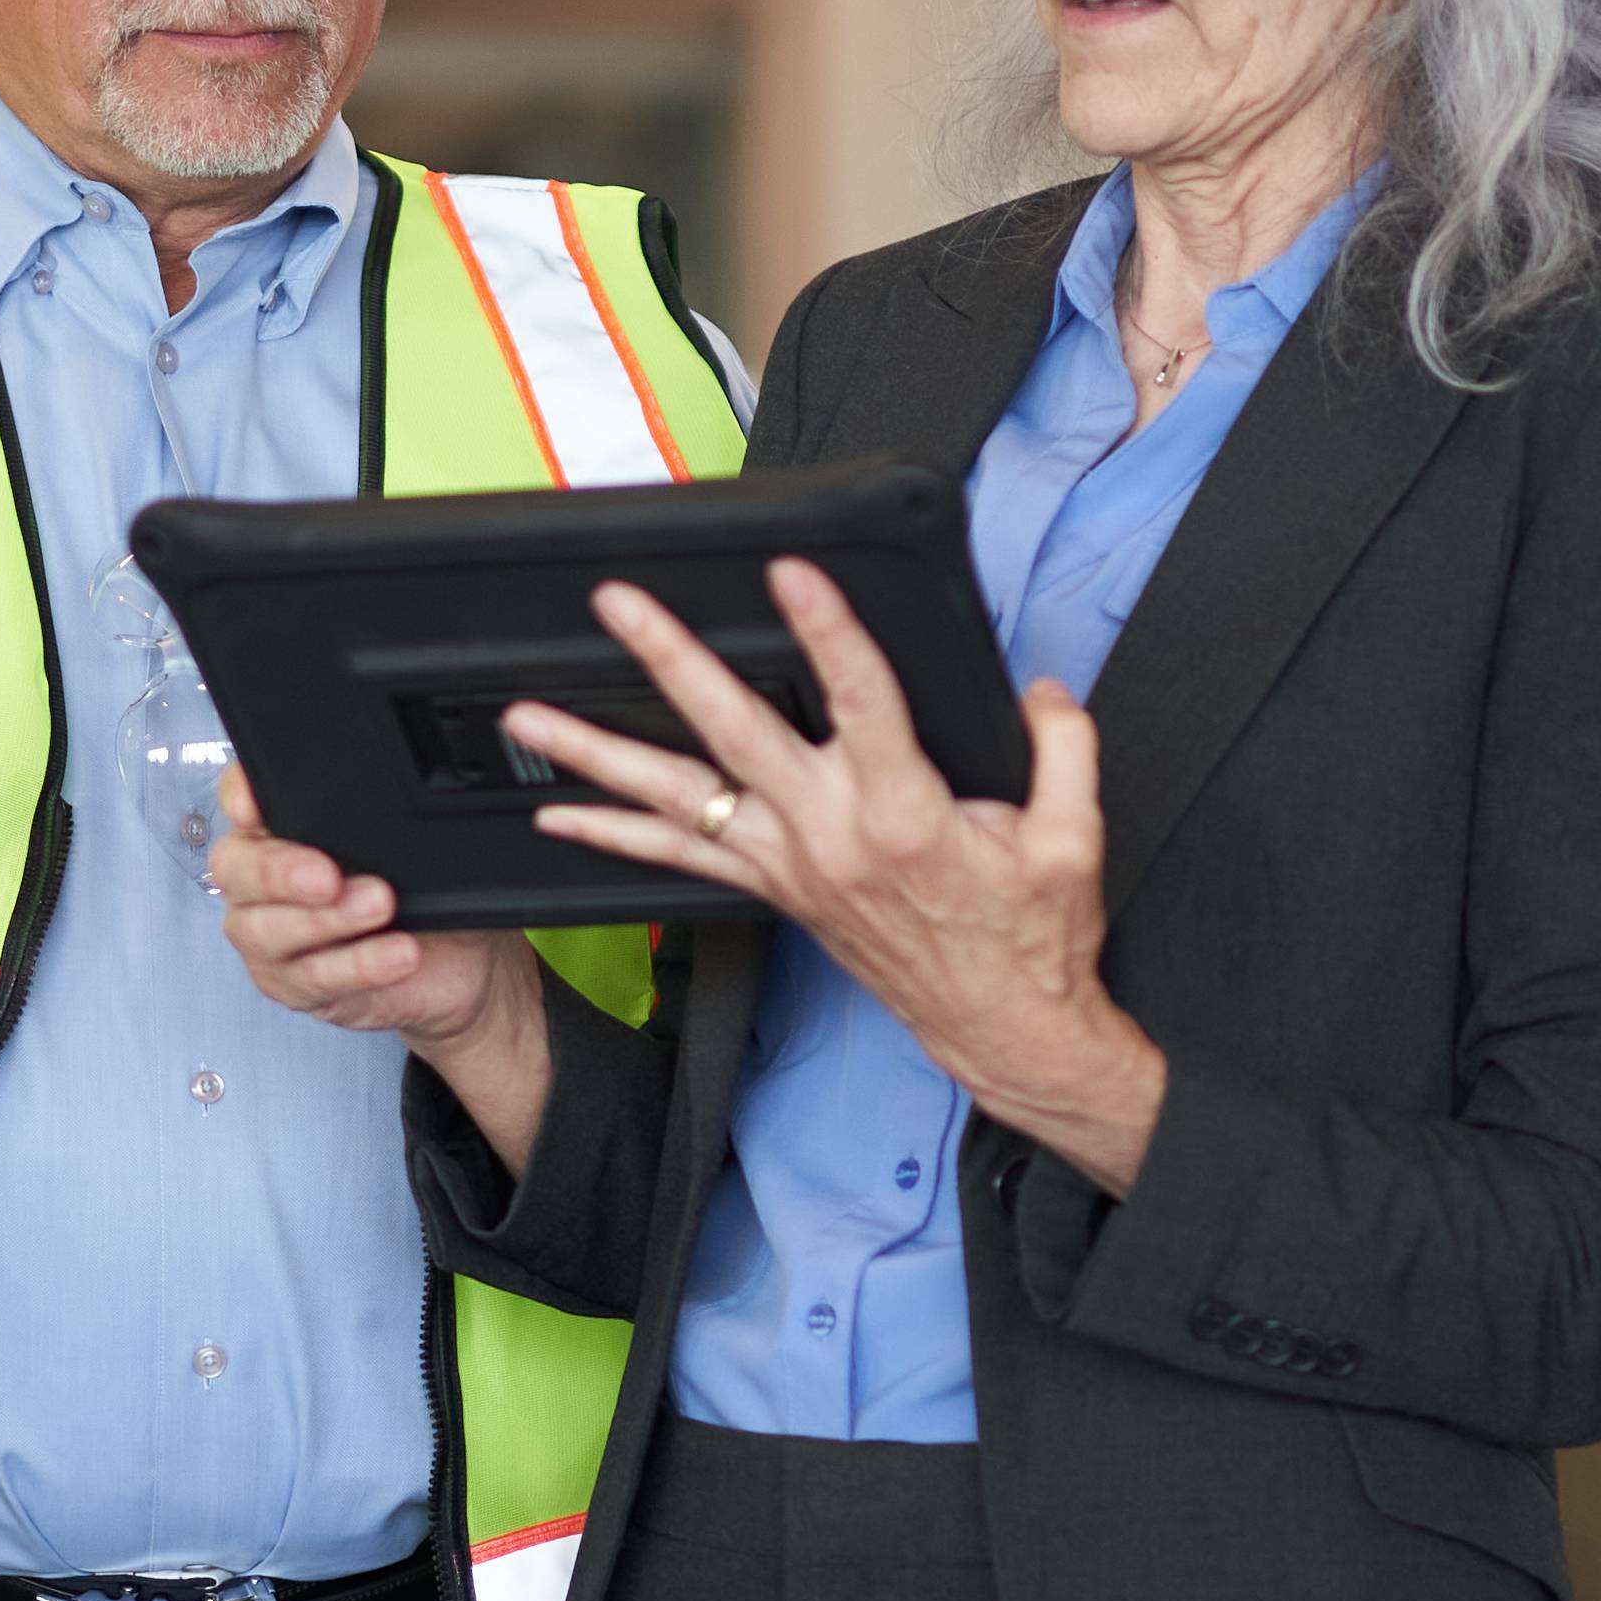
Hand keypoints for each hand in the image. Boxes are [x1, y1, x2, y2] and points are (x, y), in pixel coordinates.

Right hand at [213, 765, 555, 1173]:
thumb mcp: (414, 843)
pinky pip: (313, 983)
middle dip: (287, 871)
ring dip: (324, 922)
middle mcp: (261, 884)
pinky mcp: (296, 991)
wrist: (462, 964)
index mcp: (281, 827)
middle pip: (240, 871)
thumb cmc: (434, 893)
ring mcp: (270, 942)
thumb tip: (400, 776)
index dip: (242, 796)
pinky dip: (355, 968)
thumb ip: (383, 816)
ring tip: (380, 905)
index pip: (238, 800)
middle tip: (333, 869)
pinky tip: (394, 953)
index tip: (264, 795)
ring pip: (267, 932)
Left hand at [506, 560, 1165, 1195]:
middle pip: (734, 731)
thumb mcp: (1073, 838)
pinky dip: (609, 834)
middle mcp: (831, 837)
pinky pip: (675, 858)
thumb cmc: (1031, 939)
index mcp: (906, 814)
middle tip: (620, 607)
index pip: (860, 699)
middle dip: (671, 660)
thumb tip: (1042, 690)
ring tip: (527, 717)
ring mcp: (790, 866)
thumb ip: (1063, 747)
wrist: (1001, 1029)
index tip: (791, 572)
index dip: (826, 630)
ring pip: (677, 797)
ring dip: (595, 754)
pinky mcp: (773, 891)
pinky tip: (555, 813)